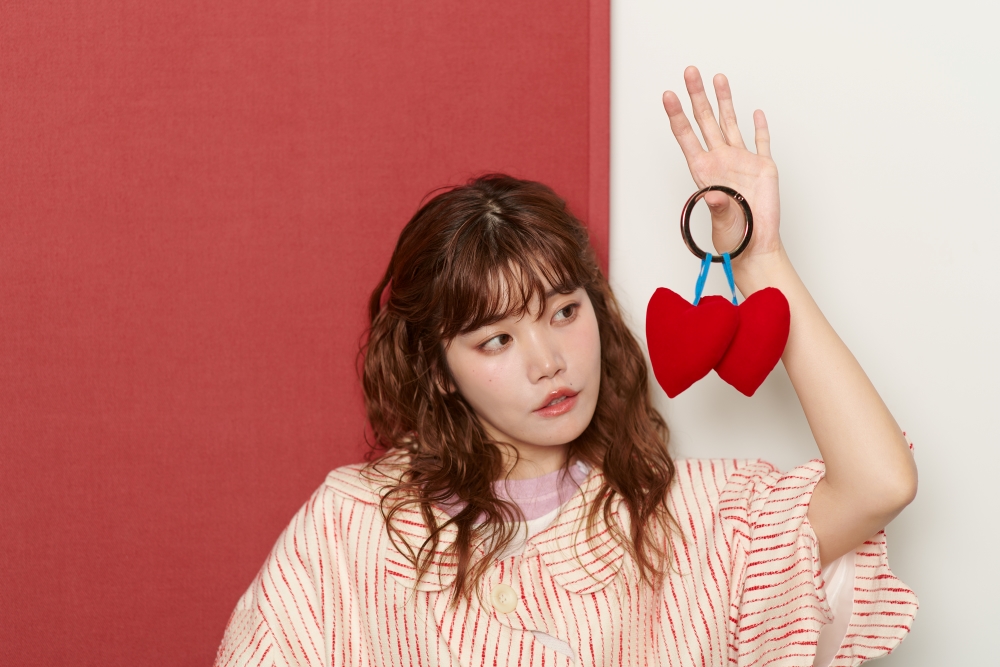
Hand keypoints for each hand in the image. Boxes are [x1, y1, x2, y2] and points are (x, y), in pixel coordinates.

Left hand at [662, 67, 782, 270]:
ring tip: (717, 79)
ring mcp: (741, 162)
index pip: (686, 137)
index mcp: (705, 172)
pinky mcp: (762, 168)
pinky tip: (755, 112)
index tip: (668, 95)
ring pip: (730, 124)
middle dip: (697, 96)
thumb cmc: (733, 238)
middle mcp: (720, 161)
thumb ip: (719, 207)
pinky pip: (760, 142)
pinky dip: (759, 127)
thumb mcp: (724, 222)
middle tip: (690, 72)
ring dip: (724, 101)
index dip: (677, 115)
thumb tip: (713, 195)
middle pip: (705, 121)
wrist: (755, 246)